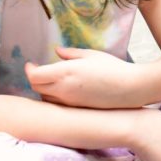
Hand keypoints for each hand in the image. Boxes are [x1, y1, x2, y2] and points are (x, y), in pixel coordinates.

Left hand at [26, 47, 141, 108]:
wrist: (130, 89)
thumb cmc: (112, 67)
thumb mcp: (91, 55)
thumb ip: (70, 54)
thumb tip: (56, 52)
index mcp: (65, 73)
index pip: (34, 76)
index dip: (29, 70)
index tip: (31, 64)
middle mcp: (63, 89)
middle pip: (36, 88)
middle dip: (34, 79)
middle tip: (38, 70)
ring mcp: (69, 102)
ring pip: (45, 98)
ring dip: (43, 89)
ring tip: (51, 80)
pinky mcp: (76, 109)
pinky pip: (57, 104)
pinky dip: (53, 96)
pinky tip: (63, 89)